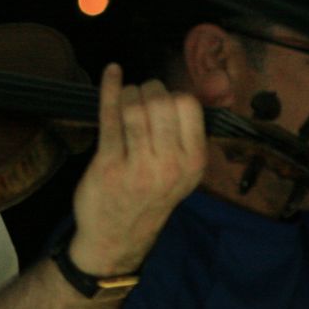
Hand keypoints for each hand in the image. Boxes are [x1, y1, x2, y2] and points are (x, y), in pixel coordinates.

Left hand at [68, 64, 205, 274]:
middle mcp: (170, 164)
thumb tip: (200, 83)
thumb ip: (185, 133)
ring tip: (125, 99)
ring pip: (134, 107)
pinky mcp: (108, 164)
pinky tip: (111, 71)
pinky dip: (109, 88)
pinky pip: (109, 116)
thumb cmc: (150, 197)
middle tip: (139, 96)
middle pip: (161, 102)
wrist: (118, 237)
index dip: (172, 92)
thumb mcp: (180, 172)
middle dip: (147, 89)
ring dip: (127, 93)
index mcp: (194, 162)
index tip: (160, 97)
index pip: (188, 106)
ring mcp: (139, 165)